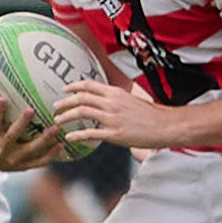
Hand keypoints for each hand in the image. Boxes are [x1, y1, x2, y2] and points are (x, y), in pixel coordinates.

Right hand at [0, 94, 63, 171]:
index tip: (2, 97)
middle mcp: (1, 149)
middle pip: (13, 135)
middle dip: (22, 123)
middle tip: (31, 109)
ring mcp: (14, 159)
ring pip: (31, 149)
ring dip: (45, 139)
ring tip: (56, 127)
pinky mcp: (25, 166)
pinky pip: (40, 161)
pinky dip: (51, 154)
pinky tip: (61, 144)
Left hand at [55, 81, 180, 150]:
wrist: (166, 125)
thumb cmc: (151, 115)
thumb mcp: (132, 100)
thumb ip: (116, 100)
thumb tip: (104, 102)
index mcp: (115, 93)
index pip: (89, 84)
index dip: (73, 86)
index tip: (64, 90)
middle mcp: (112, 102)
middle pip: (81, 97)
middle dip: (65, 102)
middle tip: (55, 107)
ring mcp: (112, 118)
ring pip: (82, 112)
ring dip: (66, 116)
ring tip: (58, 121)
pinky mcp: (114, 134)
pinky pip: (90, 133)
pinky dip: (77, 135)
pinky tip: (69, 137)